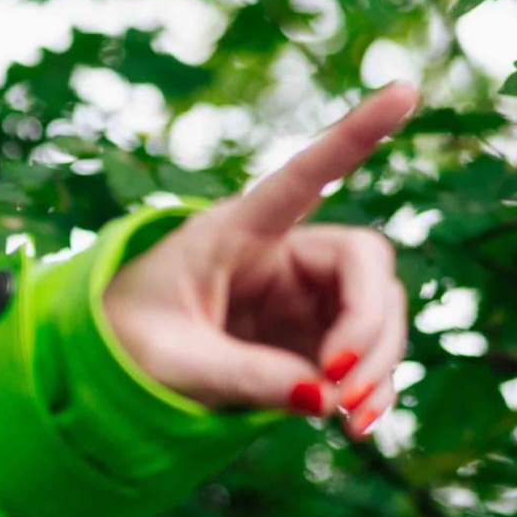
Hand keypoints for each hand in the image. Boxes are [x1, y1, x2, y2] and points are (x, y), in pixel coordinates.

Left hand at [100, 81, 416, 435]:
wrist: (110, 368)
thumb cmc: (125, 343)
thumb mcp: (172, 362)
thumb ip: (243, 376)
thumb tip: (325, 398)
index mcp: (234, 232)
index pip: (301, 177)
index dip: (353, 137)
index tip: (406, 90)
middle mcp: (280, 255)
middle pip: (364, 265)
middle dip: (371, 325)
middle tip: (340, 383)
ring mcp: (302, 299)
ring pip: (377, 314)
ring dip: (377, 364)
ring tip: (348, 420)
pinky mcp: (311, 340)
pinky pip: (363, 357)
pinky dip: (368, 389)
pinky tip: (357, 425)